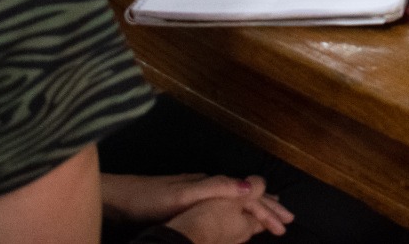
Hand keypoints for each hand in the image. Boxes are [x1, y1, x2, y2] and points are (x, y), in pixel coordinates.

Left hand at [162, 177, 292, 243]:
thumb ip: (217, 188)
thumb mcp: (184, 196)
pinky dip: (239, 209)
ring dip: (256, 207)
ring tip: (270, 212)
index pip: (251, 196)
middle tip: (288, 218)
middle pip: (247, 194)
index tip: (285, 225)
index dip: (268, 210)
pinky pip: (225, 204)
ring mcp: (200, 191)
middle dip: (269, 206)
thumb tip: (253, 186)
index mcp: (213, 184)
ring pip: (237, 198)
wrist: (120, 197)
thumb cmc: (151, 199)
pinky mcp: (190, 200)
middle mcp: (210, 185)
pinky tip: (235, 214)